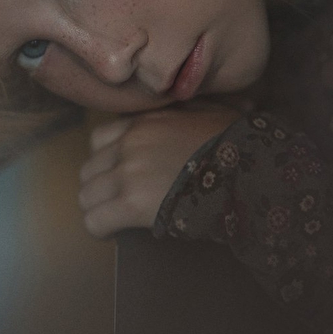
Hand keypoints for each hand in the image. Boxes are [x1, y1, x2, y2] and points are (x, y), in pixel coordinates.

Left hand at [78, 104, 240, 237]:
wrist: (246, 169)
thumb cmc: (234, 143)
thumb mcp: (207, 112)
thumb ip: (185, 110)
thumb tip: (193, 100)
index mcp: (142, 123)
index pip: (98, 139)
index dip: (106, 160)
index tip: (116, 174)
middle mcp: (128, 144)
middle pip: (88, 169)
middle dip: (98, 187)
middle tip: (114, 201)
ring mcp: (127, 173)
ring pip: (86, 196)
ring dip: (98, 208)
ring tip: (113, 218)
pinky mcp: (131, 203)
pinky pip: (95, 221)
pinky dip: (100, 229)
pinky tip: (113, 232)